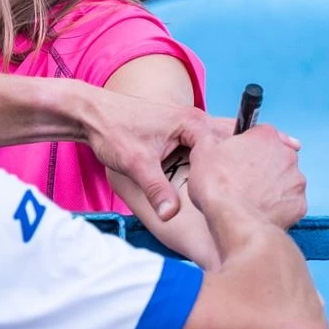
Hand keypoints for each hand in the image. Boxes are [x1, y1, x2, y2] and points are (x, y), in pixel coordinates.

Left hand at [84, 94, 234, 220]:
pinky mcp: (182, 133)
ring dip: (222, 167)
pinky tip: (208, 185)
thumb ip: (157, 189)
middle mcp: (197, 120)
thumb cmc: (113, 129)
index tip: (226, 201)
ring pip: (218, 149)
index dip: (225, 177)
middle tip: (236, 197)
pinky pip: (206, 149)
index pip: (226, 152)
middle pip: (230, 147)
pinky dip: (209, 164)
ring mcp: (190, 126)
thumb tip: (171, 216)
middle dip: (233, 170)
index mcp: (194, 123)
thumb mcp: (136, 163)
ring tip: (227, 193)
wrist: (92, 113)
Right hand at [187, 124, 307, 231]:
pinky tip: (260, 211)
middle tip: (241, 180)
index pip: (260, 133)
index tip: (238, 157)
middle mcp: (287, 154)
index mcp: (265, 136)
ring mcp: (296, 180)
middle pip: (276, 156)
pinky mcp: (299, 204)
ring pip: (284, 180)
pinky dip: (277, 207)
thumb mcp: (202, 152)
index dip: (247, 146)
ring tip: (250, 199)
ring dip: (271, 186)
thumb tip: (209, 138)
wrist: (235, 221)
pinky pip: (289, 202)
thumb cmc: (218, 186)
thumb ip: (211, 138)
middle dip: (262, 166)